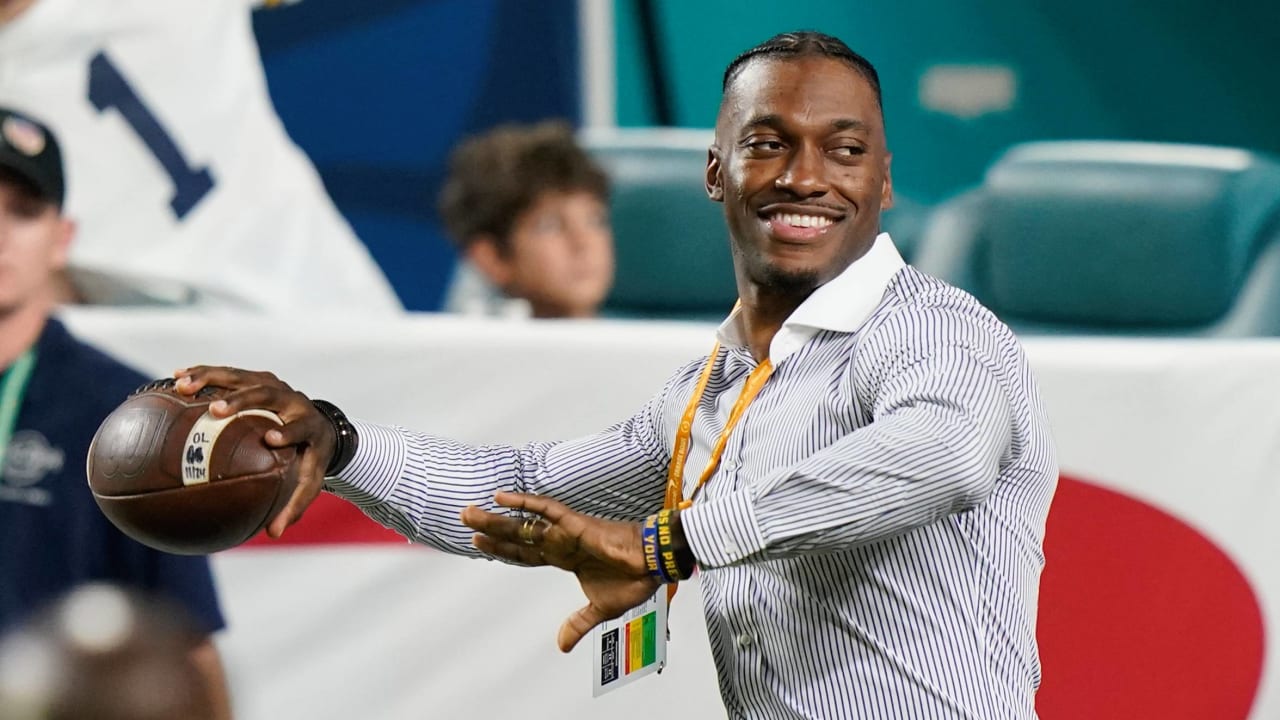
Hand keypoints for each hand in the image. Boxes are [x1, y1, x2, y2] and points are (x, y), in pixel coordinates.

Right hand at [174, 366, 334, 537]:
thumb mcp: (308, 483)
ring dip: (211, 378)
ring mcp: (272, 384)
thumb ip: (294, 506)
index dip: (287, 431)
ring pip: (242, 377)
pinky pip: (227, 375)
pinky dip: (202, 374)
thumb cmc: (310, 459)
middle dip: (242, 399)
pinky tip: (174, 379)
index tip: (270, 439)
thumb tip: (274, 534)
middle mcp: (290, 399)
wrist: (319, 426)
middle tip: (217, 410)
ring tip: (182, 386)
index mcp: (307, 425)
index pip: (299, 428)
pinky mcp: (255, 378)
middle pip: (266, 393)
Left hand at [460, 492, 659, 652]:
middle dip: (490, 528)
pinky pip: (546, 510)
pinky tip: (501, 497)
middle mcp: (559, 542)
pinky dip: (524, 503)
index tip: (479, 543)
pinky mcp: (575, 523)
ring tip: (470, 512)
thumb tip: (561, 646)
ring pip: (523, 523)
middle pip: (517, 536)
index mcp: (564, 558)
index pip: (525, 554)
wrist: (653, 564)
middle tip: (464, 518)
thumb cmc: (632, 580)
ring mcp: (565, 531)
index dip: (502, 549)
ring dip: (496, 518)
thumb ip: (578, 623)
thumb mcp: (599, 610)